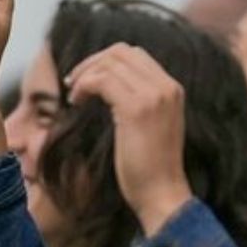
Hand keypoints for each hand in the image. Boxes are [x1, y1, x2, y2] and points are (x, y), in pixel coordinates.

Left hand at [64, 44, 191, 234]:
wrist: (162, 195)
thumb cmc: (151, 168)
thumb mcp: (152, 125)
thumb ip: (140, 101)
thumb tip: (106, 84)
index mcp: (172, 88)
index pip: (135, 54)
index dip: (106, 61)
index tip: (87, 80)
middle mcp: (167, 86)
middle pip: (121, 52)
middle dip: (92, 63)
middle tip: (74, 84)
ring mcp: (154, 96)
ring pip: (110, 63)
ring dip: (85, 75)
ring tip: (74, 97)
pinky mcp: (136, 109)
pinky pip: (102, 81)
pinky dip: (84, 86)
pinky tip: (76, 103)